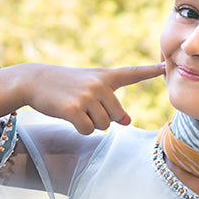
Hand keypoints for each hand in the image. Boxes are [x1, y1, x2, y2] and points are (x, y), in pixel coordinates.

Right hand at [24, 63, 165, 135]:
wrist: (34, 81)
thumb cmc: (65, 86)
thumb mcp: (90, 90)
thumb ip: (111, 103)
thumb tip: (128, 121)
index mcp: (105, 76)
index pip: (132, 73)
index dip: (149, 71)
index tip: (165, 67)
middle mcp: (99, 84)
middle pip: (117, 116)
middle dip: (104, 118)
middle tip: (85, 106)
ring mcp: (87, 96)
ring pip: (103, 126)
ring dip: (90, 124)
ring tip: (76, 108)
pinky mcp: (74, 108)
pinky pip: (88, 130)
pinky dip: (79, 129)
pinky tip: (68, 115)